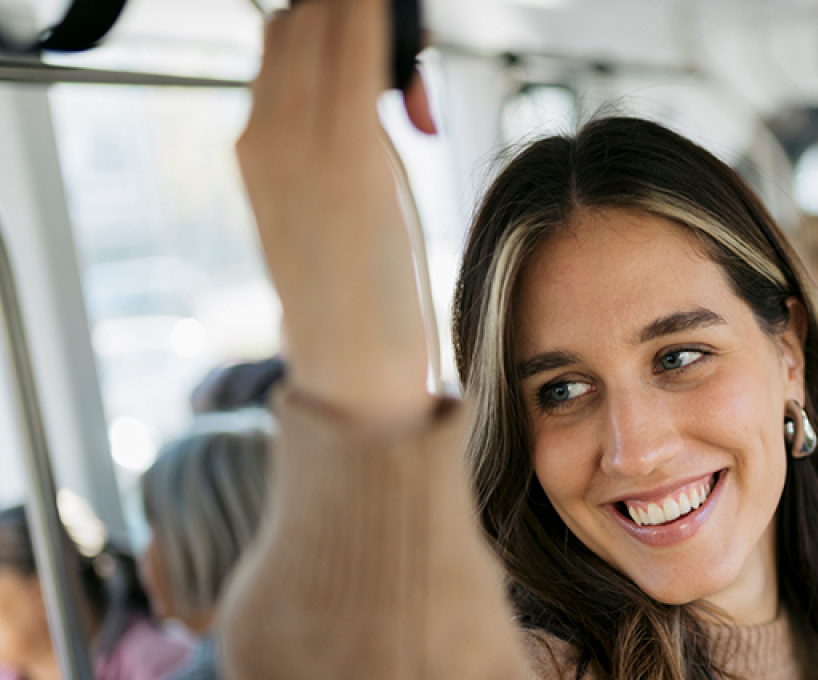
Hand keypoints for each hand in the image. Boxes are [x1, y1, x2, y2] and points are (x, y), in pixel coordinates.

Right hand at [236, 0, 436, 424]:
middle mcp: (267, 132)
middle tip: (414, 56)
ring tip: (420, 76)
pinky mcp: (353, 159)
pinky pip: (366, 51)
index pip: (286, 30)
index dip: (340, 18)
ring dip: (384, 21)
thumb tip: (384, 93)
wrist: (351, 367)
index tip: (393, 46)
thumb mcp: (342, 202)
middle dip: (363, 15)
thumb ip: (348, 139)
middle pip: (306, 14)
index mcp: (257, 142)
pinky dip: (391, 28)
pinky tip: (415, 33)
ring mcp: (302, 142)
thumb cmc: (360, 294)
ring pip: (330, 18)